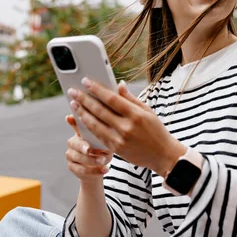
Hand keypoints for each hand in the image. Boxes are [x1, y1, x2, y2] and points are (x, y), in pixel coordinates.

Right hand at [65, 114, 112, 182]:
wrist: (96, 170)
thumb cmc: (102, 152)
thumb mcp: (105, 143)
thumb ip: (104, 139)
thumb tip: (108, 140)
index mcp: (80, 133)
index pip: (76, 126)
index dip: (73, 122)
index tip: (69, 117)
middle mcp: (72, 142)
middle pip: (76, 143)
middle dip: (84, 146)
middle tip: (90, 149)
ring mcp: (70, 154)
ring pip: (79, 158)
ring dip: (93, 160)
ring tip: (104, 161)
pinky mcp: (71, 167)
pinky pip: (82, 170)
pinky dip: (95, 170)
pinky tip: (105, 169)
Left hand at [68, 79, 185, 175]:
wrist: (163, 155)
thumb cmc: (156, 130)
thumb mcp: (147, 111)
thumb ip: (130, 98)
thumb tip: (118, 84)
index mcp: (136, 114)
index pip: (111, 99)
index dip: (96, 89)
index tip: (85, 81)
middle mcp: (126, 127)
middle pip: (100, 111)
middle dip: (84, 100)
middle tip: (73, 91)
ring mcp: (120, 139)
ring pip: (95, 124)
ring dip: (82, 113)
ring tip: (74, 104)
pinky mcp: (115, 149)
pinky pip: (98, 136)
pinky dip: (88, 126)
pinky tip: (81, 118)